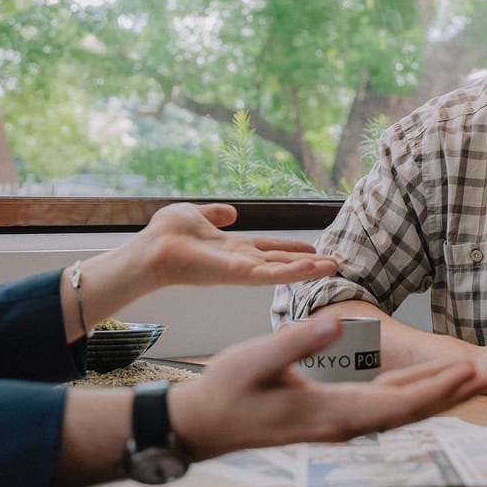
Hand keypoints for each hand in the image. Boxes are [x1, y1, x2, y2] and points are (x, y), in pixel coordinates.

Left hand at [122, 202, 338, 289]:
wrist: (152, 248)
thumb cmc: (166, 233)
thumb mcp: (196, 215)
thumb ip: (215, 214)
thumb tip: (232, 212)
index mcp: (231, 248)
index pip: (267, 248)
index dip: (290, 248)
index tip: (313, 248)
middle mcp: (240, 261)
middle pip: (280, 261)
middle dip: (307, 263)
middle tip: (334, 263)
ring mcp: (241, 270)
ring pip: (282, 270)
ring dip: (308, 269)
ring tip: (334, 266)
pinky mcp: (239, 274)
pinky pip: (272, 273)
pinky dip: (295, 271)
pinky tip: (315, 268)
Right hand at [167, 318, 484, 459]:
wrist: (203, 423)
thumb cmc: (226, 391)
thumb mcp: (256, 360)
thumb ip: (299, 342)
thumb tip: (341, 324)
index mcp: (330, 413)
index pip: (396, 404)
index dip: (435, 390)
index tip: (469, 372)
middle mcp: (343, 424)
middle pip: (409, 412)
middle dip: (451, 394)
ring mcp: (339, 423)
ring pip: (400, 411)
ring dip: (437, 396)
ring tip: (473, 379)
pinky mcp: (333, 416)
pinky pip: (383, 407)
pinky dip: (412, 395)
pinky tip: (426, 386)